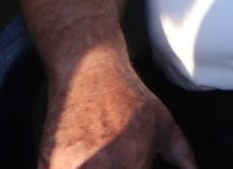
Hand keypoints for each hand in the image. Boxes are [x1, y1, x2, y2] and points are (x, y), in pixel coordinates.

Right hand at [40, 53, 195, 168]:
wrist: (88, 72)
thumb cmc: (127, 98)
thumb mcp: (164, 124)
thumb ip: (182, 155)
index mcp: (134, 161)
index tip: (139, 167)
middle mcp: (103, 166)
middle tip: (117, 162)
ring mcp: (73, 166)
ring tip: (101, 159)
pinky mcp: (50, 164)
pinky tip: (81, 161)